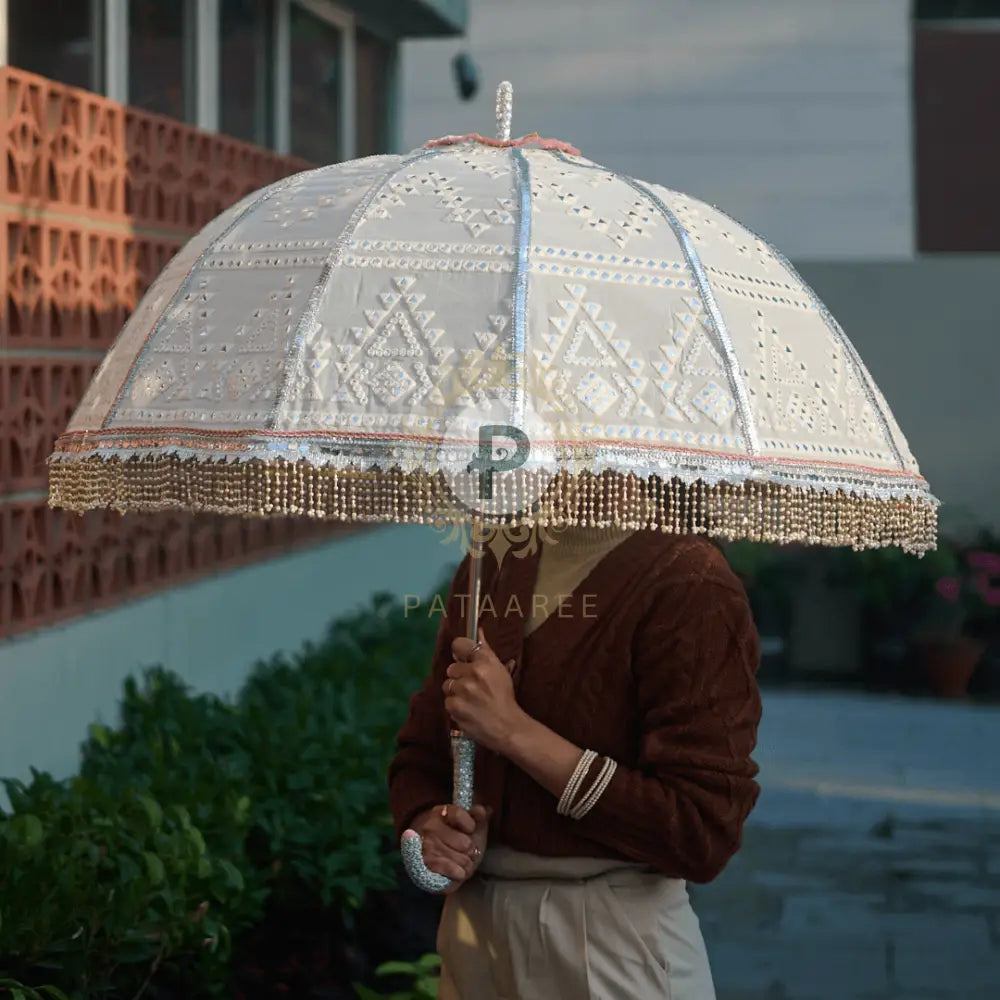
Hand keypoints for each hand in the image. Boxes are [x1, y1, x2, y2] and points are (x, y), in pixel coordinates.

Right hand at [407, 803, 491, 893]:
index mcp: (441, 813)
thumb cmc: (456, 839)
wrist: (433, 859)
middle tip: (467, 851)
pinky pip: (451, 870)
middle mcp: (430, 827)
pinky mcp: (427, 864)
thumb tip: (484, 810)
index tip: (471, 829)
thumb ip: (477, 816)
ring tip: (463, 861)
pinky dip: (459, 873)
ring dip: (466, 863)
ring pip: (461, 859)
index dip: (470, 825)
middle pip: (465, 843)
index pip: (458, 814)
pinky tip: (459, 872)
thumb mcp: (469, 825)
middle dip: (471, 850)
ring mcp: (427, 846)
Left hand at [444, 628, 526, 753]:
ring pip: (448, 685)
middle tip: (472, 687)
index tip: (463, 658)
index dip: (459, 651)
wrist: (507, 726)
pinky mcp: (454, 706)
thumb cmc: (504, 697)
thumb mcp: (500, 670)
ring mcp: (462, 689)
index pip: (459, 644)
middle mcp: (473, 672)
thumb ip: (486, 651)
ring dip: (456, 692)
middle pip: (451, 668)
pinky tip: (467, 710)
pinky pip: (447, 701)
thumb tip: (478, 631)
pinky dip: (455, 706)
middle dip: (459, 677)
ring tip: (470, 700)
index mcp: (485, 661)